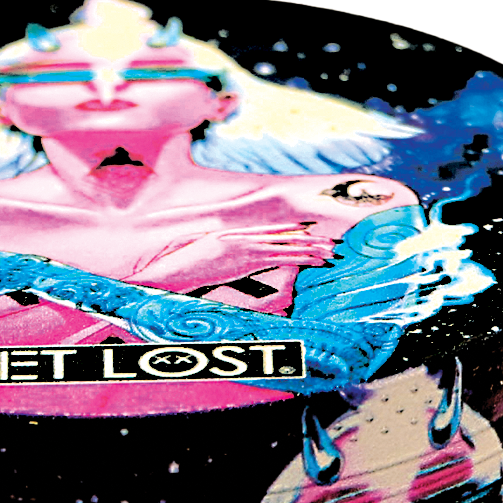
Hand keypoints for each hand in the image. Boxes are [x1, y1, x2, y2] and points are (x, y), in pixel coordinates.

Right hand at [130, 223, 335, 292]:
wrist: (172, 270)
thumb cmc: (181, 269)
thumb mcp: (200, 259)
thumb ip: (216, 257)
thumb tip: (224, 262)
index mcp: (233, 236)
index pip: (268, 233)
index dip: (291, 233)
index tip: (310, 234)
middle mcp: (242, 237)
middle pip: (282, 237)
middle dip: (308, 241)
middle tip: (331, 244)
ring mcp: (245, 246)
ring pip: (286, 245)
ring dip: (311, 249)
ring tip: (331, 253)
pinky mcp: (245, 258)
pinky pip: (279, 256)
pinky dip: (299, 256)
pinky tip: (314, 258)